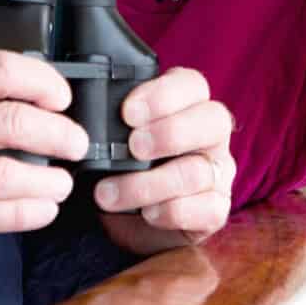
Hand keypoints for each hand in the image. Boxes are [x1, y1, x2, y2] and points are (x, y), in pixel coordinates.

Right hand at [0, 51, 88, 244]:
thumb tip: (5, 96)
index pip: (1, 71)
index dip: (43, 82)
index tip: (61, 95)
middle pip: (16, 125)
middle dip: (59, 135)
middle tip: (75, 143)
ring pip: (6, 177)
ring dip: (47, 182)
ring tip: (61, 183)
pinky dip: (20, 215)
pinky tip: (39, 210)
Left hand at [91, 67, 234, 254]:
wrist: (129, 219)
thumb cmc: (123, 167)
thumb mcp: (116, 138)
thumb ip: (112, 122)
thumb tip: (85, 115)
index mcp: (189, 105)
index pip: (192, 85)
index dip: (163, 95)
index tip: (127, 112)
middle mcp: (211, 134)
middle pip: (214, 119)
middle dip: (169, 133)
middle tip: (132, 147)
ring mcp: (219, 172)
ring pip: (198, 170)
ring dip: (148, 184)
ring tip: (109, 194)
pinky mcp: (217, 208)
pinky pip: (206, 208)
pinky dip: (170, 211)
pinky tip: (146, 213)